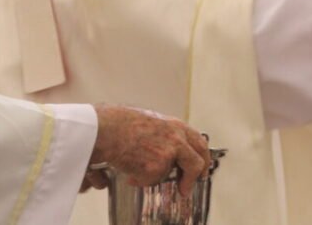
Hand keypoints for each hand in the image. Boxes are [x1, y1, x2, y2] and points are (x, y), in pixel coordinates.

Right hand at [90, 105, 211, 196]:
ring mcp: (168, 154)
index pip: (200, 143)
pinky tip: (127, 171)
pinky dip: (139, 180)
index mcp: (177, 126)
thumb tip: (166, 153)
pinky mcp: (157, 168)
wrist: (108, 129)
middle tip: (186, 188)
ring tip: (134, 170)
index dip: (203, 158)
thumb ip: (165, 136)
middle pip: (196, 163)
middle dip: (193, 178)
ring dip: (153, 176)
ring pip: (167, 174)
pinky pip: (150, 180)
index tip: (201, 170)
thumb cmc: (123, 124)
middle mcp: (177, 139)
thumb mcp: (153, 123)